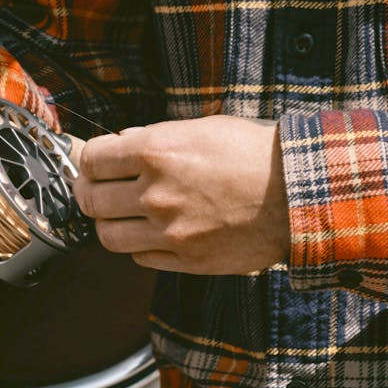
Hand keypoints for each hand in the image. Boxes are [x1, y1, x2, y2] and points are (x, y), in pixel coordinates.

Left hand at [75, 118, 289, 275]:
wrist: (297, 193)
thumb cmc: (254, 153)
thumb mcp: (203, 128)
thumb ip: (156, 136)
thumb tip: (120, 143)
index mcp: (157, 151)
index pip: (92, 160)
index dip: (89, 161)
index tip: (96, 164)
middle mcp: (156, 192)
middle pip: (91, 200)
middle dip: (90, 193)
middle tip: (98, 191)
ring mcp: (169, 230)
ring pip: (108, 235)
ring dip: (111, 224)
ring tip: (123, 215)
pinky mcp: (186, 259)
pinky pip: (140, 257)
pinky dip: (140, 245)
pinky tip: (154, 232)